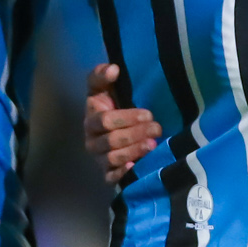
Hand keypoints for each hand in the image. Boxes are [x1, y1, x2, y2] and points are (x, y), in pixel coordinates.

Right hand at [82, 62, 159, 185]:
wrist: (119, 127)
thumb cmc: (113, 105)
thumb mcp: (104, 87)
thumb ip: (102, 75)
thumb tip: (113, 69)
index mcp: (91, 120)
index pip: (105, 121)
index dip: (127, 118)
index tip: (148, 114)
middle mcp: (92, 142)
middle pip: (111, 141)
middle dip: (135, 134)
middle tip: (157, 128)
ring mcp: (99, 159)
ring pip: (113, 158)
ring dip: (134, 151)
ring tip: (153, 145)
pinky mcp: (108, 174)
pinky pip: (111, 177)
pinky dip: (122, 173)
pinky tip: (136, 166)